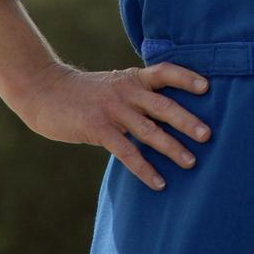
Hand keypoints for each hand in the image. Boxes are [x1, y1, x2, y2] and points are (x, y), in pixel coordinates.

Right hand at [19, 61, 212, 191]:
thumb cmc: (84, 93)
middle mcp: (126, 91)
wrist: (45, 92)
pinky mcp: (98, 128)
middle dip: (187, 120)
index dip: (186, 78)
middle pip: (164, 105)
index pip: (165, 71)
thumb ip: (137, 95)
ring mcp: (112, 109)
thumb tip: (167, 113)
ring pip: (149, 130)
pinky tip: (158, 182)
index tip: (208, 87)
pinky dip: (144, 168)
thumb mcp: (114, 85)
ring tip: (191, 162)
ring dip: (172, 147)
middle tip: (208, 135)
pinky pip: (126, 151)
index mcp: (132, 78)